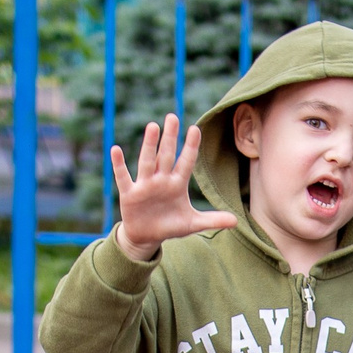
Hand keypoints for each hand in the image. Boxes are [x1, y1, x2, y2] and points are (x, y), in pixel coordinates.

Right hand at [111, 116, 237, 260]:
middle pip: (167, 155)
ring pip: (147, 161)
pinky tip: (115, 149)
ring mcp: (145, 185)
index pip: (186, 162)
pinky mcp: (130, 194)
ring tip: (152, 126)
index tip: (195, 129)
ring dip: (149, 145)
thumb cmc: (170, 225)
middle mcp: (161, 180)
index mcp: (177, 184)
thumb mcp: (192, 224)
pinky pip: (123, 177)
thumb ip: (212, 220)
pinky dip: (119, 165)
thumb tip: (236, 222)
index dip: (191, 147)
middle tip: (173, 116)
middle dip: (170, 137)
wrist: (147, 237)